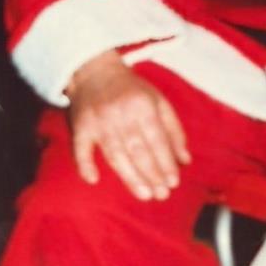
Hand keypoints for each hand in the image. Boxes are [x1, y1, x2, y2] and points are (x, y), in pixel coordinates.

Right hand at [66, 50, 190, 200]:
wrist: (96, 71)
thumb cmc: (132, 90)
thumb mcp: (158, 101)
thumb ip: (173, 130)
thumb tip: (185, 160)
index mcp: (143, 105)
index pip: (157, 139)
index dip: (165, 162)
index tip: (173, 182)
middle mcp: (121, 113)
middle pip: (137, 149)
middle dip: (151, 174)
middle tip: (161, 195)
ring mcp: (99, 121)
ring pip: (115, 154)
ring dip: (129, 177)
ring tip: (144, 194)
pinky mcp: (81, 126)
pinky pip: (81, 148)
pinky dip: (85, 164)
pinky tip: (93, 180)